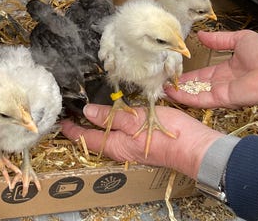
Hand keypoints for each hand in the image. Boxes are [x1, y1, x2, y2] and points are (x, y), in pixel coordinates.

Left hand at [61, 104, 222, 178]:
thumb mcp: (135, 120)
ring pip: (110, 134)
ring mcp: (133, 143)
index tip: (62, 122)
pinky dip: (114, 121)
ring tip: (89, 111)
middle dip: (83, 128)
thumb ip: (112, 116)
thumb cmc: (166, 134)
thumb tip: (88, 111)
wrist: (195, 146)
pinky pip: (123, 130)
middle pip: (97, 138)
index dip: (73, 130)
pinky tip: (116, 112)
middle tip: (73, 114)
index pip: (88, 138)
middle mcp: (122, 147)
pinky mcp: (144, 138)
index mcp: (117, 145)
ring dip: (98, 124)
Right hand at [166, 29, 257, 108]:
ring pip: (195, 94)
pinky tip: (172, 94)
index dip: (188, 74)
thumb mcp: (239, 39)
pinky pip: (202, 100)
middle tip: (162, 82)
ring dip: (179, 93)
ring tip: (162, 89)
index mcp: (226, 70)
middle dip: (180, 85)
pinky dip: (187, 97)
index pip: (202, 74)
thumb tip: (201, 35)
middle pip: (196, 86)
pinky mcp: (224, 99)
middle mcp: (222, 83)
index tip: (173, 72)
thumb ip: (219, 40)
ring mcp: (222, 92)